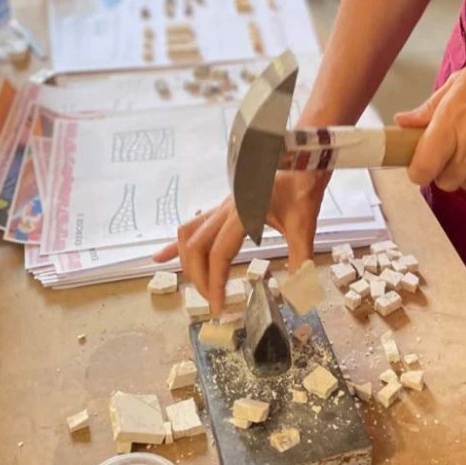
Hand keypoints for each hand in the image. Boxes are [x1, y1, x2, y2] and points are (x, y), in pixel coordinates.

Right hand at [152, 172, 328, 315]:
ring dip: (187, 261)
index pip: (218, 254)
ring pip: (190, 234)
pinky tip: (161, 257)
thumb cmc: (302, 188)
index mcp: (243, 212)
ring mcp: (222, 206)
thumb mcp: (304, 224)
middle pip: (197, 247)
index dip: (215, 282)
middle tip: (212, 302)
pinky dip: (177, 243)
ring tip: (193, 285)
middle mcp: (226, 209)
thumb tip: (299, 289)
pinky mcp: (223, 207)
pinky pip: (194, 225)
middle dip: (199, 277)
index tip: (218, 306)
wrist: (301, 159)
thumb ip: (300, 256)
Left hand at [394, 62, 465, 190]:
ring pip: (465, 184)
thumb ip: (430, 107)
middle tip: (449, 153)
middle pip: (443, 181)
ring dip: (464, 173)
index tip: (420, 163)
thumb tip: (402, 122)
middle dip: (442, 170)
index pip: (422, 168)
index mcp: (451, 123)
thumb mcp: (462, 82)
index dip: (417, 170)